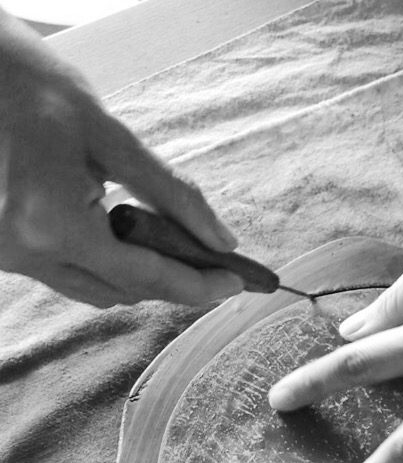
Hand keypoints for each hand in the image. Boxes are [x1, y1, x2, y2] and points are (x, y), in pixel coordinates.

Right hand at [0, 12, 241, 306]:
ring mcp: (9, 256)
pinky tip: (127, 237)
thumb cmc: (35, 88)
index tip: (236, 281)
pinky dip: (107, 265)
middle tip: (214, 262)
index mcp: (51, 223)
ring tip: (173, 245)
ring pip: (96, 291)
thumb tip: (221, 239)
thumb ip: (172, 194)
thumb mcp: (113, 138)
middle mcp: (25, 251)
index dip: (196, 285)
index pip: (142, 276)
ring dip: (140, 276)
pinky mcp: (4, 252)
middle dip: (174, 281)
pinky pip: (70, 275)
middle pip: (123, 292)